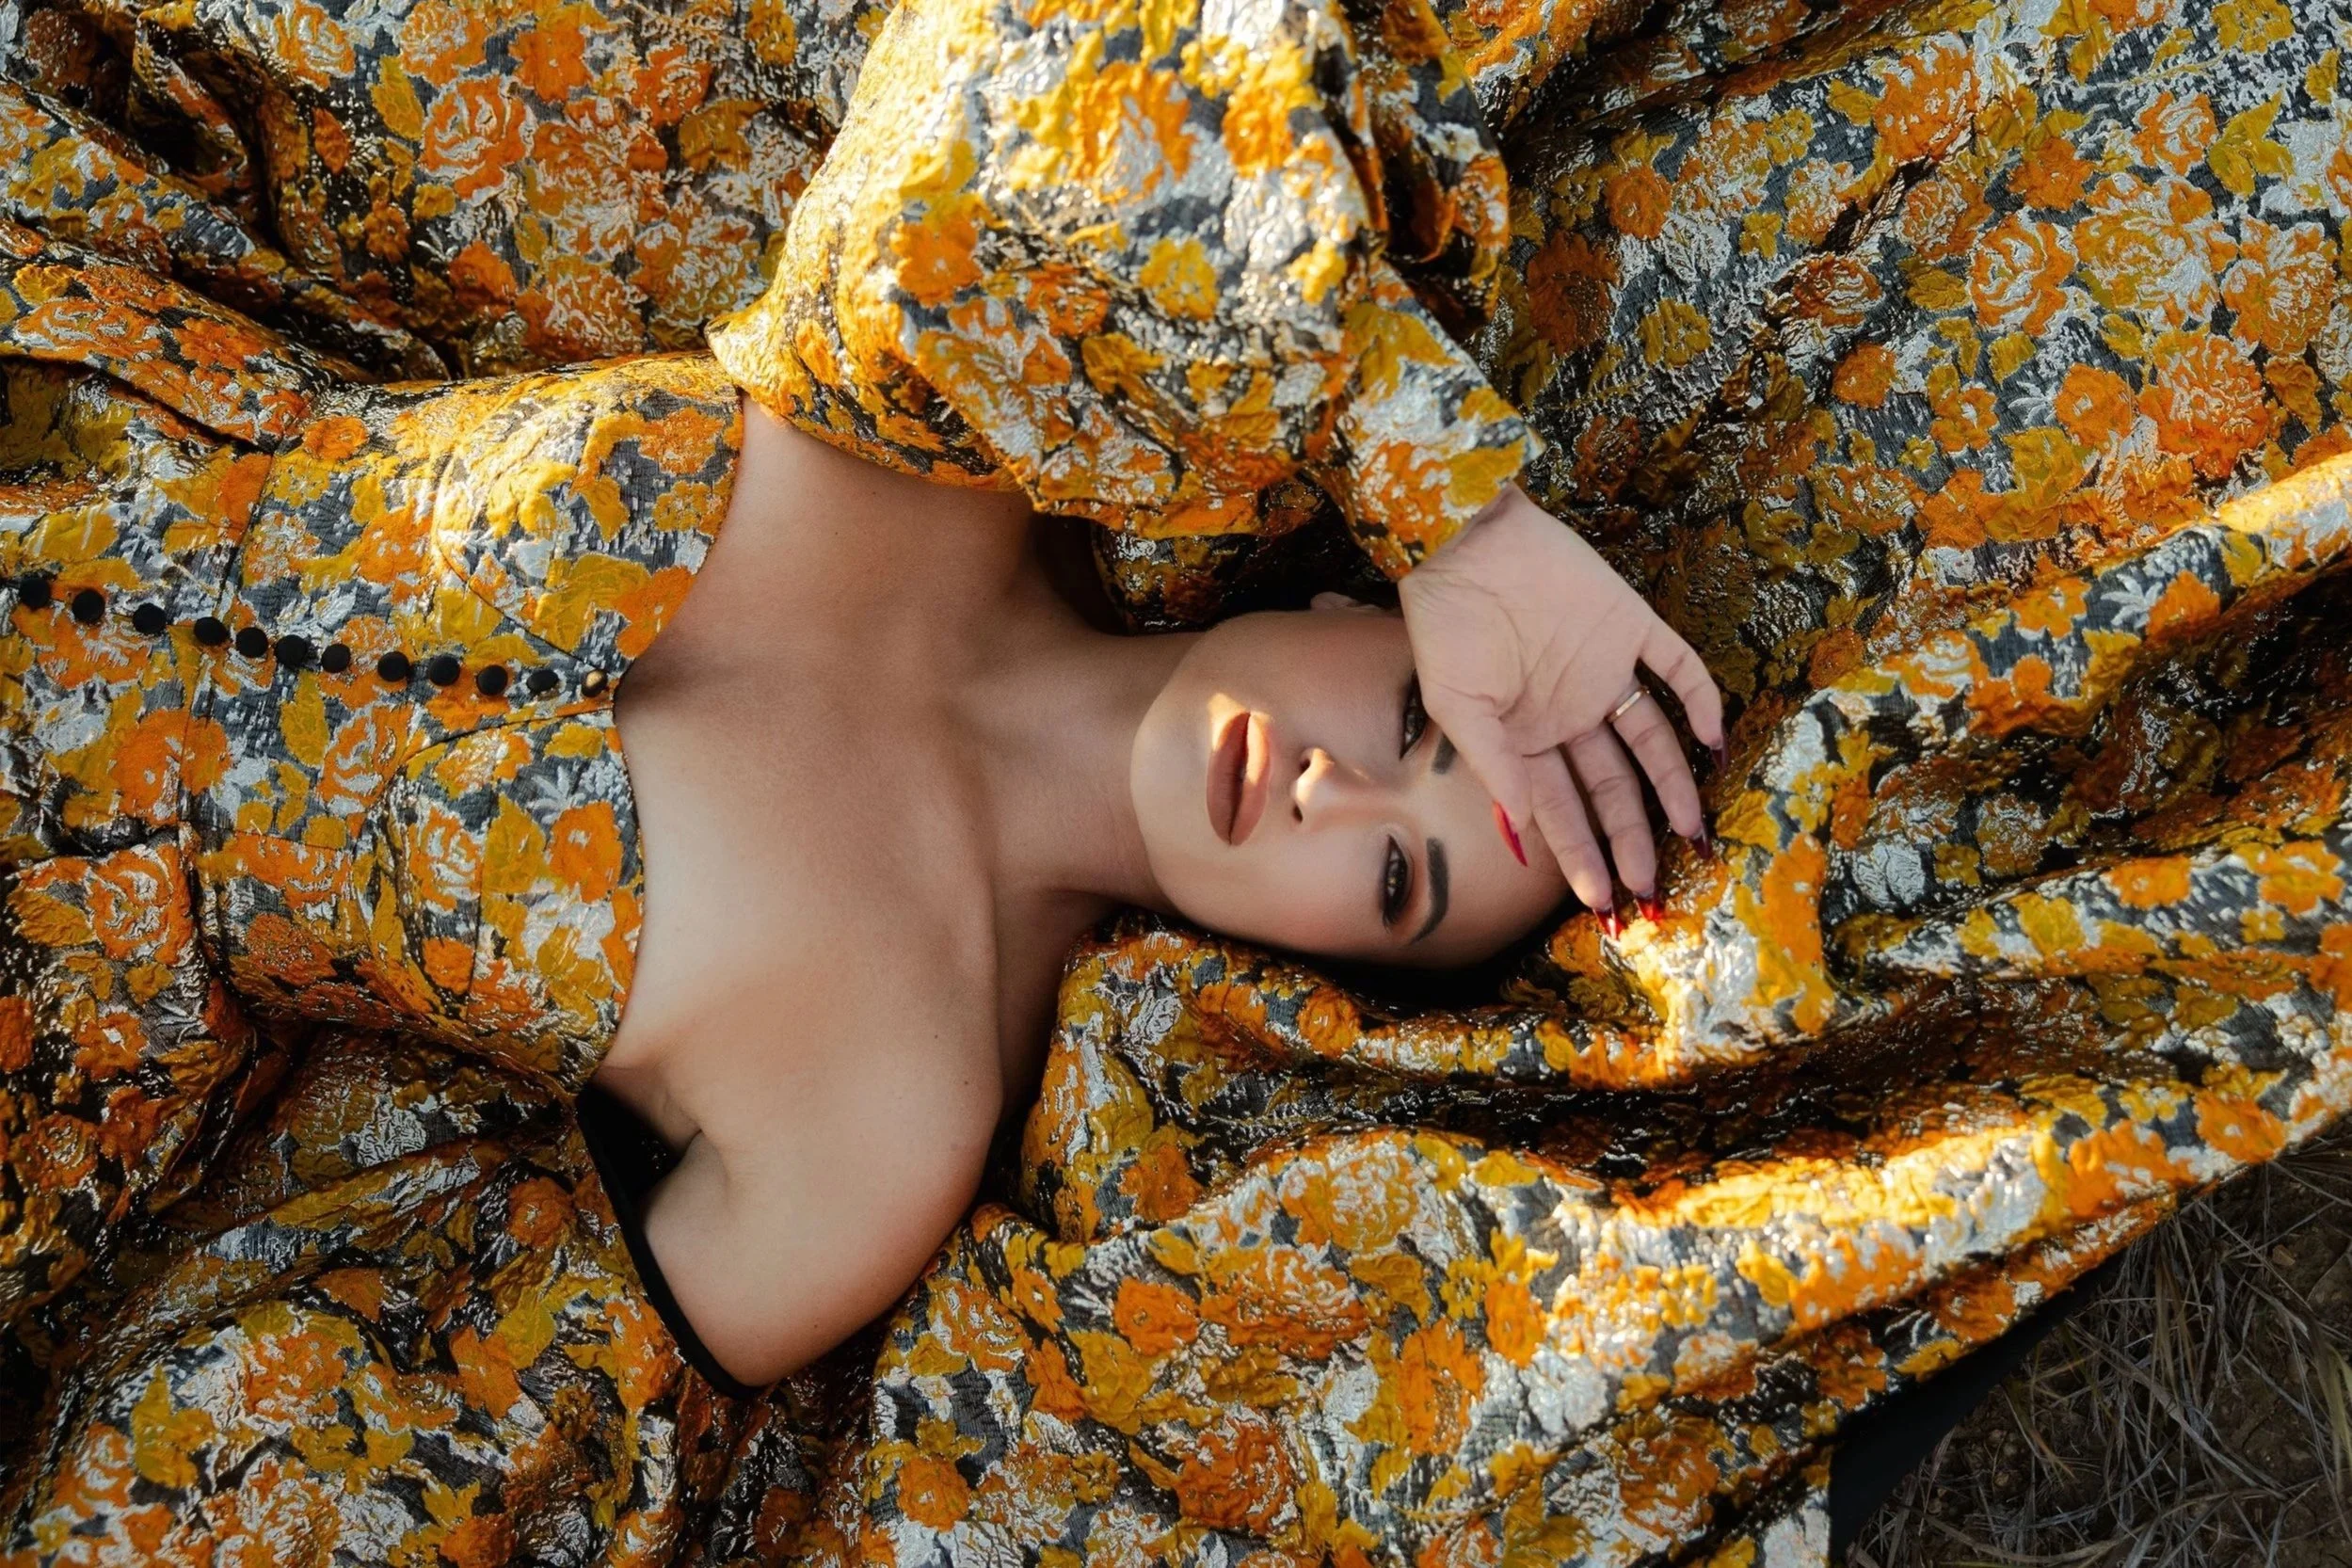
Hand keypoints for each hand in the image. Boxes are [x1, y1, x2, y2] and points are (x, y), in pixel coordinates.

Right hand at [1396, 483, 1723, 912]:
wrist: (1464, 543)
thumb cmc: (1446, 626)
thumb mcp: (1458, 708)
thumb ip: (1496, 767)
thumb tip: (1525, 833)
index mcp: (1525, 738)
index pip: (1561, 808)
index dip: (1581, 855)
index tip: (1601, 901)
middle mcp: (1570, 713)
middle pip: (1612, 786)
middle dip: (1630, 837)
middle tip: (1650, 886)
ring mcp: (1604, 672)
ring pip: (1652, 741)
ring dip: (1671, 786)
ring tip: (1692, 833)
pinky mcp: (1630, 626)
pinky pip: (1676, 668)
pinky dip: (1701, 701)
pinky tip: (1713, 739)